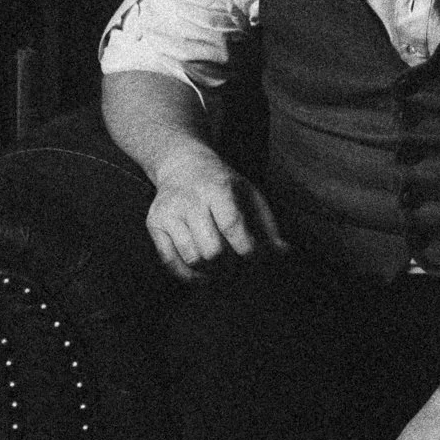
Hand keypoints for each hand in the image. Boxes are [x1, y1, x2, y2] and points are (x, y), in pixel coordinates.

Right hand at [145, 138, 286, 285]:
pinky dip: (189, 275)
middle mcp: (190, 200)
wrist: (182, 164)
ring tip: (222, 269)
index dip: (247, 249)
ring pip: (192, 259)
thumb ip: (268, 224)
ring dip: (211, 272)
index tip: (255, 257)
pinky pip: (170, 262)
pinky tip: (203, 274)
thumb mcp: (249, 193)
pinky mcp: (154, 223)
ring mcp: (169, 212)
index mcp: (218, 188)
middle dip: (230, 265)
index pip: (232, 226)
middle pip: (212, 250)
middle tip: (239, 267)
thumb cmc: (222, 183)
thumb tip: (285, 252)